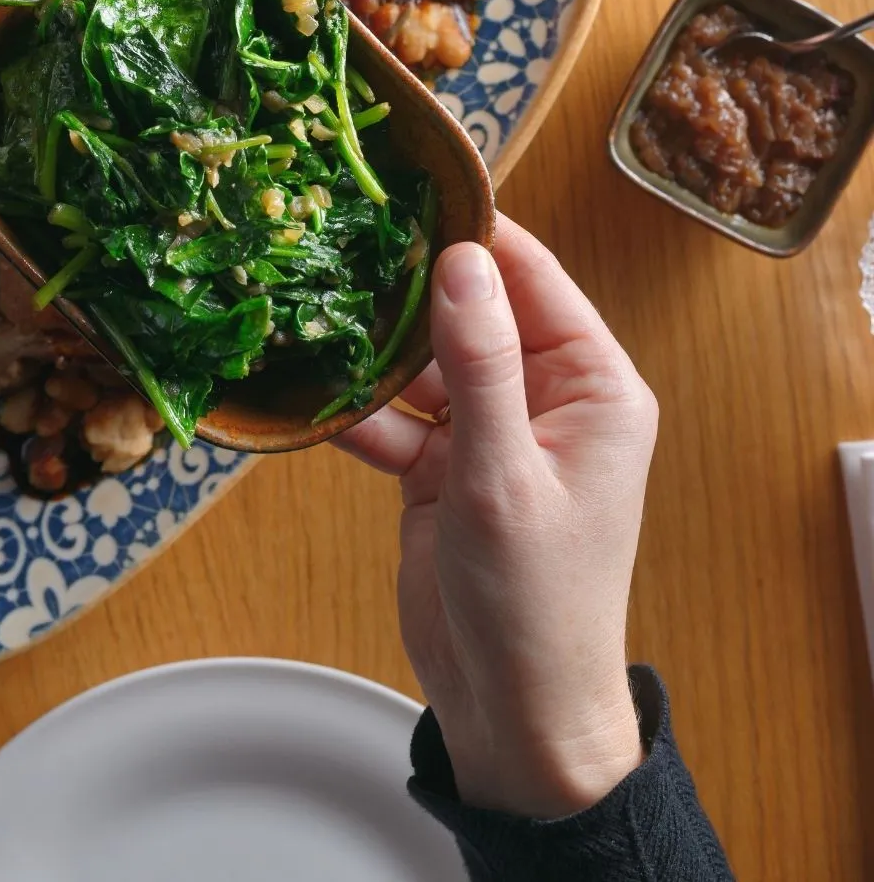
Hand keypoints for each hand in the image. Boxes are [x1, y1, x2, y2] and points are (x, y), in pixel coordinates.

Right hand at [337, 217, 657, 817]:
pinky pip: (396, 417)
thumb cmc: (538, 602)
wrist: (513, 713)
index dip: (473, 232)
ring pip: (424, 363)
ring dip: (373, 348)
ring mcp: (490, 432)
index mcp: (592, 386)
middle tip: (337, 240)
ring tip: (310, 302)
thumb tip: (460, 259)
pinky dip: (357, 408)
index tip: (408, 186)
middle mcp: (544, 397)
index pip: (532, 278)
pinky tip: (307, 385)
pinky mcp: (443, 469)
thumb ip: (480, 365)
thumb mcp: (504, 475)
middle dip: (407, 286)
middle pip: (469, 312)